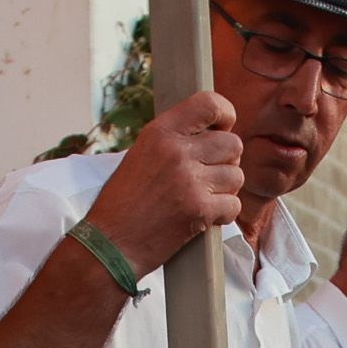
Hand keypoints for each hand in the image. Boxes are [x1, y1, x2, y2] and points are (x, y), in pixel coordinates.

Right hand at [80, 90, 242, 268]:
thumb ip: (176, 140)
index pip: (209, 104)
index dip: (225, 114)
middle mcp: (176, 151)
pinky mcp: (199, 209)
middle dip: (227, 161)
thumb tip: (216, 133)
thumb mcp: (142, 155)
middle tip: (210, 174)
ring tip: (203, 197)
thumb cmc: (124, 203)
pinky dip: (223, 214)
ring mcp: (189, 180)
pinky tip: (204, 217)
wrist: (110, 244)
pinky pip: (234, 204)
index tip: (224, 127)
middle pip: (232, 144)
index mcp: (160, 132)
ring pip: (237, 176)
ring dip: (225, 190)